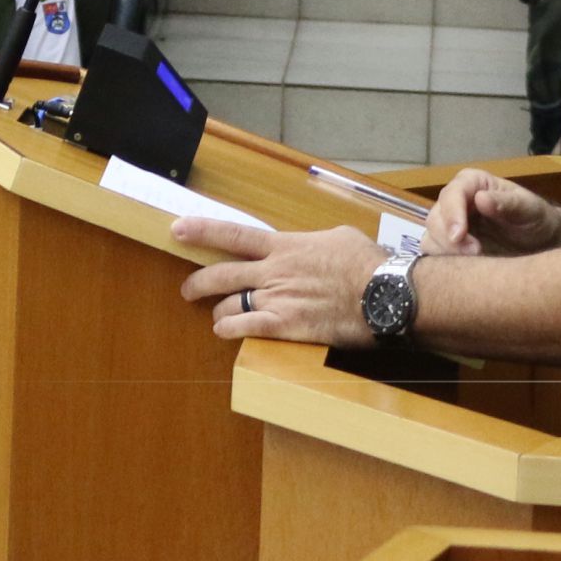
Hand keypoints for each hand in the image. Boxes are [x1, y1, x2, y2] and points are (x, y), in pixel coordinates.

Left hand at [171, 217, 379, 345]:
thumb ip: (313, 242)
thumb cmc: (367, 264)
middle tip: (187, 288)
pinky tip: (224, 331)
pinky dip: (230, 330)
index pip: (234, 234)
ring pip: (230, 304)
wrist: (383, 293)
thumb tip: (312, 245)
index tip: (177, 229)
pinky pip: (247, 328)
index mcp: (285, 245)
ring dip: (219, 311)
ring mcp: (278, 299)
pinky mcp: (288, 325)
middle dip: (198, 282)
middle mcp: (274, 271)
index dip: (202, 231)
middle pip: (222, 274)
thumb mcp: (338, 238)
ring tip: (217, 316)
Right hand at [421, 166, 560, 257]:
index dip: (452, 214)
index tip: (458, 235)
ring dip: (445, 252)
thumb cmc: (536, 220)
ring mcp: (449, 224)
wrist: (543, 243)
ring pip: (431, 237)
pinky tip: (464, 270)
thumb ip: (507, 204)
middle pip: (435, 217)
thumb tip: (480, 199)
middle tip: (475, 253)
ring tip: (474, 262)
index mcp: (472, 183)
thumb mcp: (529, 209)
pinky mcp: (449, 246)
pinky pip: (434, 254)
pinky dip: (443, 263)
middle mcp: (455, 201)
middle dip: (449, 237)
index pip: (452, 193)